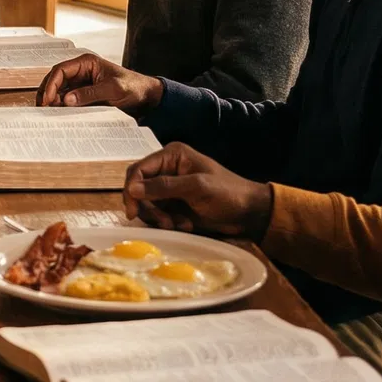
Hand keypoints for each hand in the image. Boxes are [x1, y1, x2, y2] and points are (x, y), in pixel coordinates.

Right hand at [37, 53, 162, 112]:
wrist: (146, 97)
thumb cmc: (133, 87)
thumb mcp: (113, 90)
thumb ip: (89, 94)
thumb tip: (66, 100)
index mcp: (86, 63)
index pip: (61, 70)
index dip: (51, 84)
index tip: (47, 100)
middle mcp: (81, 71)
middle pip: (56, 80)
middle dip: (47, 92)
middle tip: (42, 108)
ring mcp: (81, 84)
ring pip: (59, 91)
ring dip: (52, 101)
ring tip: (48, 113)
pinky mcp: (84, 95)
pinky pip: (68, 100)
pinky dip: (61, 107)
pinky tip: (58, 115)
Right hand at [122, 143, 273, 239]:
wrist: (249, 213)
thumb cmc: (227, 194)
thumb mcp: (197, 187)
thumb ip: (164, 187)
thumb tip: (133, 189)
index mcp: (172, 156)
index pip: (138, 169)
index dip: (131, 189)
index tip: (133, 210)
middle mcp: (166, 169)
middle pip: (138, 188)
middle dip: (148, 207)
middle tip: (164, 223)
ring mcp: (169, 188)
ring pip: (146, 203)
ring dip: (159, 217)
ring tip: (179, 225)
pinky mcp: (173, 204)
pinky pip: (157, 214)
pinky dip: (167, 222)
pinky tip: (185, 225)